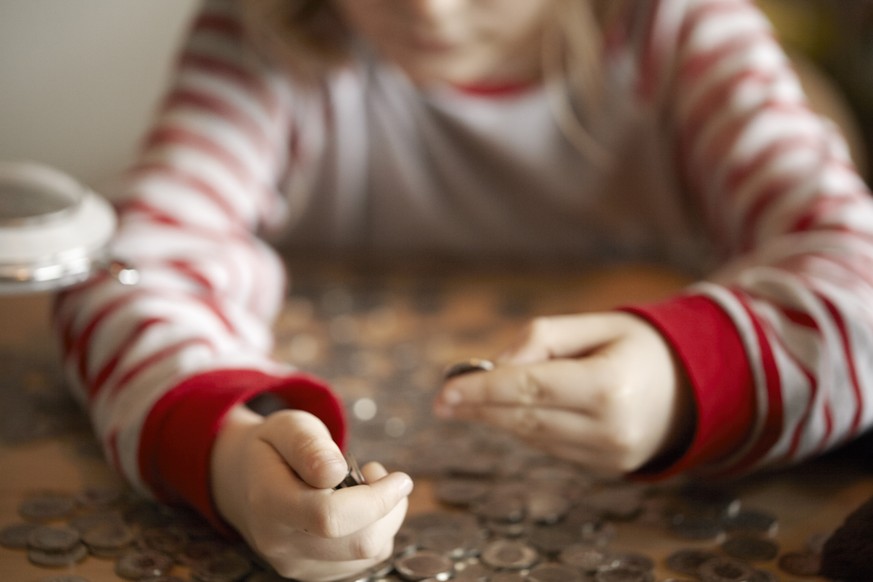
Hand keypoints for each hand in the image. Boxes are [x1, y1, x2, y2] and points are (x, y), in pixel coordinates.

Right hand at [211, 406, 411, 581]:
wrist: (245, 481)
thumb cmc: (274, 447)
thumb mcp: (288, 427)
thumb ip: (310, 446)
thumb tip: (337, 471)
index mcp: (269, 503)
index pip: (330, 516)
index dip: (375, 499)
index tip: (399, 478)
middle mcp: (280, 543)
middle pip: (359, 542)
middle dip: (389, 507)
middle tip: (378, 473)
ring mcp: (296, 565)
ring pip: (368, 554)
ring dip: (386, 519)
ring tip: (366, 485)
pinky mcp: (313, 574)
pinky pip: (364, 561)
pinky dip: (376, 532)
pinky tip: (359, 508)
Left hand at [434, 312, 692, 472]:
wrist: (692, 387)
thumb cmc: (637, 345)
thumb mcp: (595, 324)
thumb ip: (541, 339)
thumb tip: (494, 367)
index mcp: (609, 385)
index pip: (530, 388)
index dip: (482, 390)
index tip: (445, 391)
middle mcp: (609, 427)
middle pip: (524, 419)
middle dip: (479, 408)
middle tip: (443, 399)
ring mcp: (608, 454)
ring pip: (531, 437)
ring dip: (496, 418)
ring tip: (467, 400)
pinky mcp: (605, 468)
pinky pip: (548, 447)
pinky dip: (522, 428)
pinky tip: (506, 412)